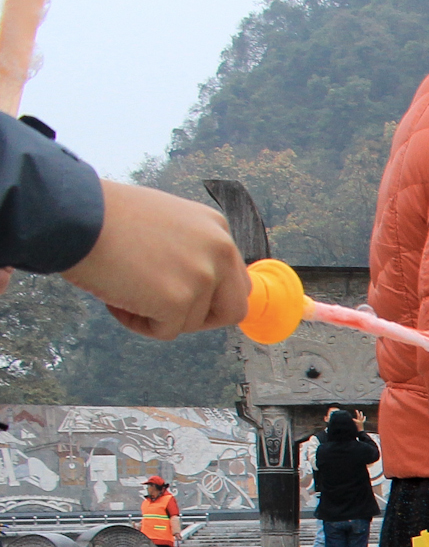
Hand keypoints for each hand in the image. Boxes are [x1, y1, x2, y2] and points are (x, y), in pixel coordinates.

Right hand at [60, 181, 250, 338]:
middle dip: (200, 318)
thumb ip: (191, 249)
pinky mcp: (177, 300)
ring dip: (157, 315)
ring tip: (123, 287)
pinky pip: (165, 331)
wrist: (73, 214)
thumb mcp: (166, 222)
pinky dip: (138, 324)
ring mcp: (201, 276)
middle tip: (164, 311)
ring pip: (191, 322)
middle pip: (233, 310)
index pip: (236, 281)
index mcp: (217, 229)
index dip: (211, 298)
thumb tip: (200, 284)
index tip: (184, 300)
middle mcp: (219, 250)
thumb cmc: (106, 216)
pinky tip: (115, 298)